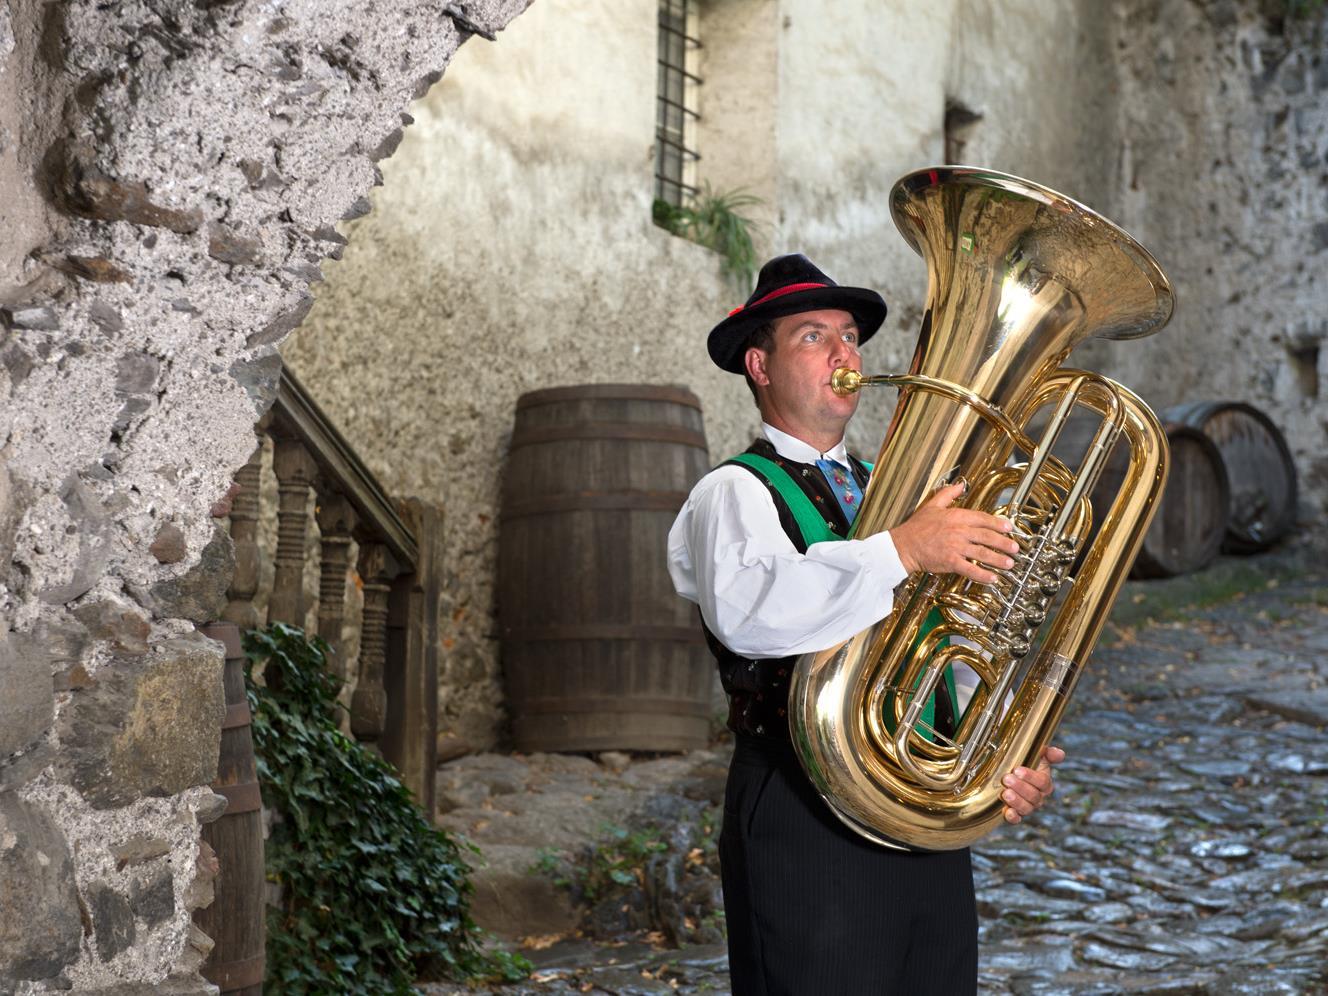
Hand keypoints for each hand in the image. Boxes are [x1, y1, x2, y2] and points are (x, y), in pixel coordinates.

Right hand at [888, 481, 1020, 584]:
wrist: (902, 546)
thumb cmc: (916, 528)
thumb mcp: (932, 505)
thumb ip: (948, 494)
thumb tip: (960, 485)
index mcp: (956, 516)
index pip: (983, 519)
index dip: (998, 524)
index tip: (1009, 528)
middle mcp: (959, 531)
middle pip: (987, 537)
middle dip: (1004, 543)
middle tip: (1015, 548)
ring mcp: (955, 547)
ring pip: (982, 553)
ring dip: (998, 559)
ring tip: (1009, 564)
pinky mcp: (950, 561)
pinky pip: (970, 569)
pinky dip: (983, 574)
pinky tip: (992, 578)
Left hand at [1001, 746, 1065, 823]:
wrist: (1008, 773)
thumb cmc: (1025, 763)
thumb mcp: (1036, 755)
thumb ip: (1048, 753)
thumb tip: (1060, 754)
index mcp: (1044, 783)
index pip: (1042, 782)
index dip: (1031, 777)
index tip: (1017, 770)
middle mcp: (1038, 797)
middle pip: (1034, 796)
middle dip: (1020, 787)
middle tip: (1007, 779)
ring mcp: (1027, 807)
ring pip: (1026, 808)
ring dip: (1016, 801)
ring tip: (1005, 793)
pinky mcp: (1015, 814)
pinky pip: (1017, 819)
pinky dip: (1013, 817)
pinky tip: (1007, 812)